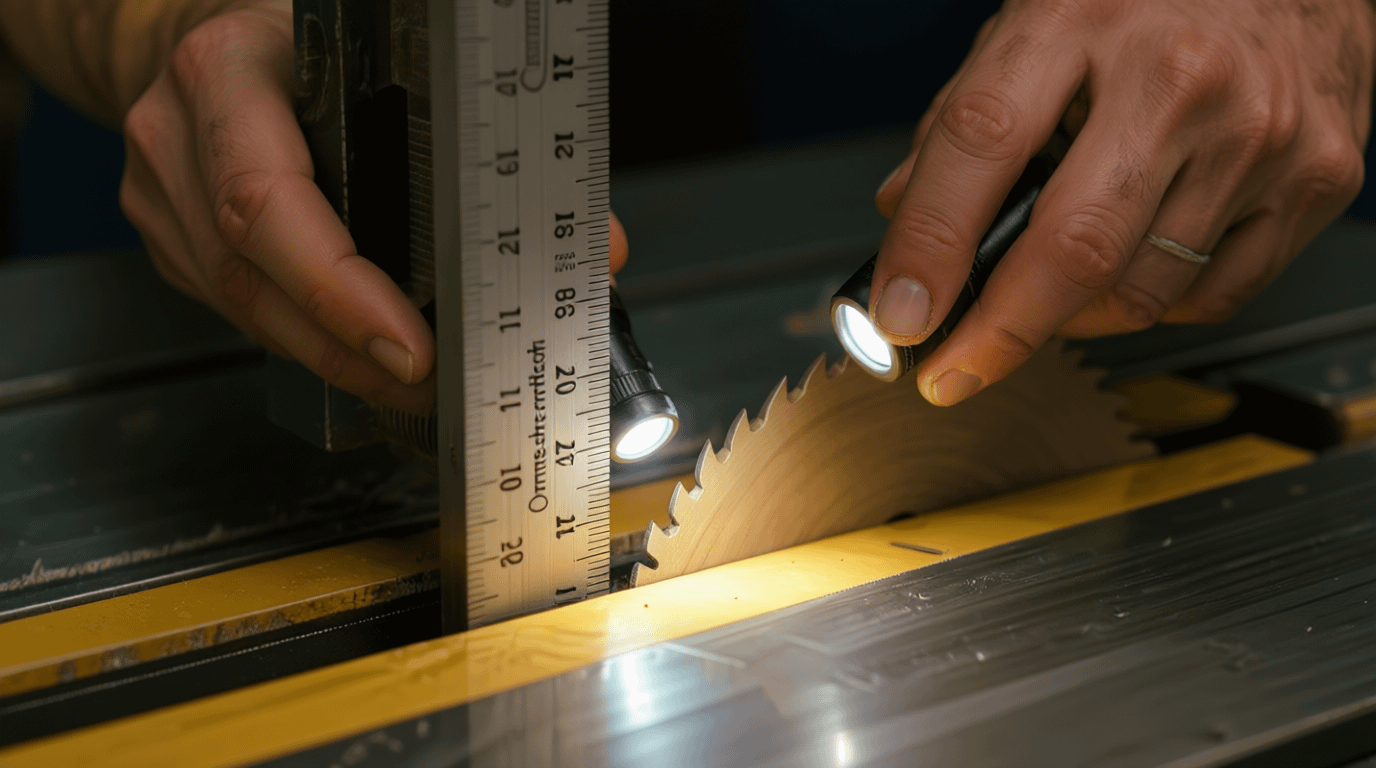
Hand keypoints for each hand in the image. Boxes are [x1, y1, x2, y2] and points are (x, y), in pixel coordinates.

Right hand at [119, 2, 440, 411]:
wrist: (197, 31)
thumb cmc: (292, 40)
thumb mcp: (355, 50)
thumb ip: (413, 118)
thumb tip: (522, 221)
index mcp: (223, 71)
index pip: (266, 203)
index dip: (336, 290)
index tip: (407, 347)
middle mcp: (176, 136)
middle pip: (252, 278)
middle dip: (346, 349)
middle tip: (424, 384)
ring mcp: (159, 194)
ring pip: (241, 307)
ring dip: (329, 358)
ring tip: (404, 383)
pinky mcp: (165, 238)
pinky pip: (235, 306)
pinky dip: (301, 338)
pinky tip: (352, 353)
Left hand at [871, 0, 1374, 405]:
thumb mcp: (1038, 17)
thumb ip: (965, 117)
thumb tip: (902, 212)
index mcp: (1083, 22)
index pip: (983, 143)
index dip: (930, 246)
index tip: (900, 316)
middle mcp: (1178, 80)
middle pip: (1074, 249)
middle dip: (999, 334)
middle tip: (954, 368)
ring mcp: (1257, 133)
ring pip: (1142, 291)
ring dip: (1072, 321)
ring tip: (1045, 301)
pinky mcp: (1316, 179)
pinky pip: (1215, 294)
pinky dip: (1153, 308)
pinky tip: (1129, 277)